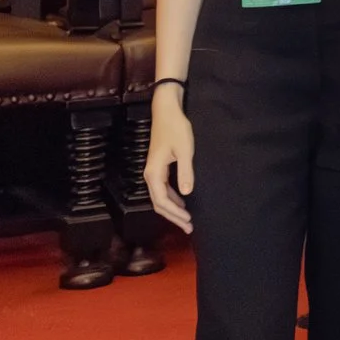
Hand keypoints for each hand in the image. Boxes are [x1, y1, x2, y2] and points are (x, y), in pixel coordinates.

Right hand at [145, 93, 194, 232]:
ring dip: (173, 209)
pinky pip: (162, 189)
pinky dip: (172, 199)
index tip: (189, 221)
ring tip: (186, 220)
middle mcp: (150, 175)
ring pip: (160, 197)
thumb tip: (186, 193)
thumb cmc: (176, 129)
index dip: (175, 213)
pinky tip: (182, 202)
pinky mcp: (158, 168)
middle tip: (189, 227)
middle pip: (159, 203)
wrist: (166, 111)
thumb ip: (185, 172)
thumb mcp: (185, 150)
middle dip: (173, 216)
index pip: (162, 201)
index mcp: (154, 173)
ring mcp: (153, 172)